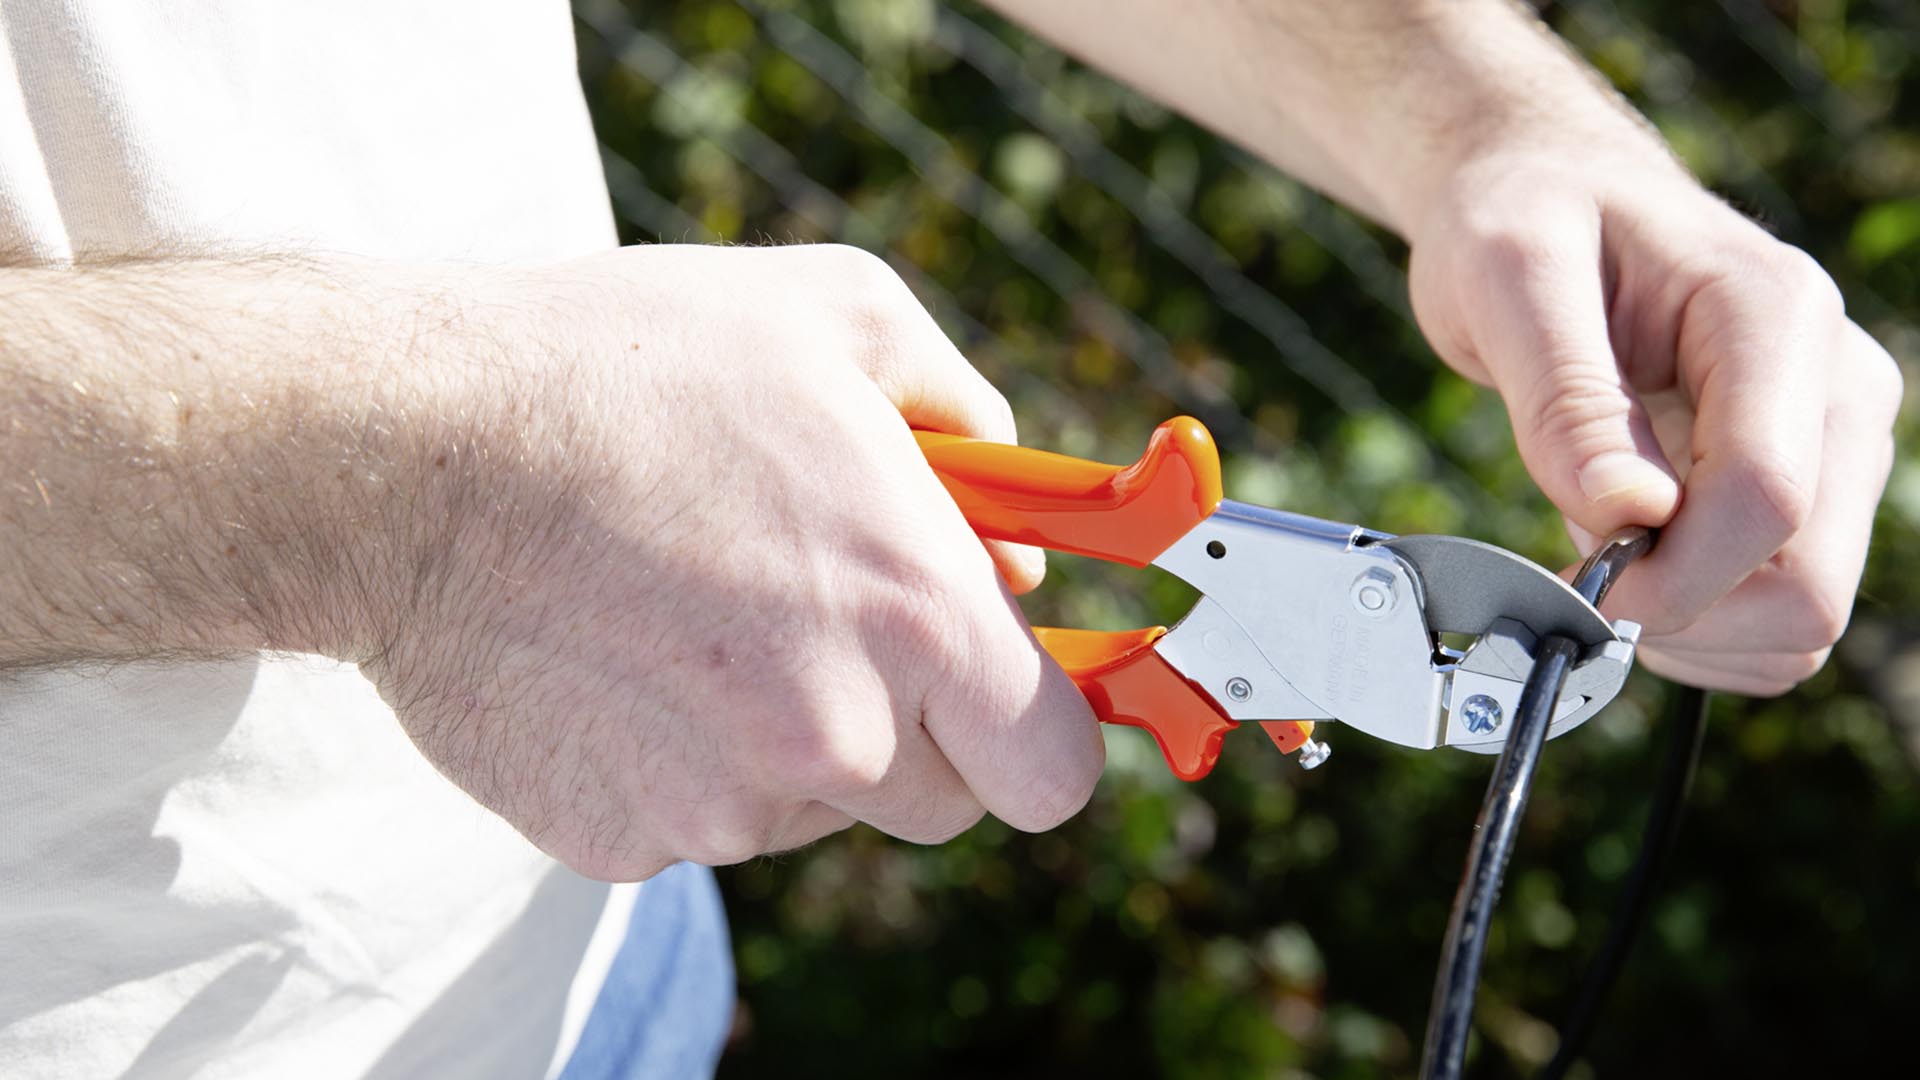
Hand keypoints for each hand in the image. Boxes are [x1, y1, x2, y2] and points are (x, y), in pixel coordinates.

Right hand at [367, 244, 1101, 879]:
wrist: (402, 452)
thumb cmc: (630, 365)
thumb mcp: (842, 315)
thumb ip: (970, 416)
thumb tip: (1015, 538)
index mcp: (915, 613)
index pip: (1054, 772)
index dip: (1038, 735)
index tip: (1005, 697)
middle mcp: (834, 733)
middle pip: (942, 804)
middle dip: (915, 729)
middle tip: (835, 626)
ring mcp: (718, 806)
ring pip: (812, 809)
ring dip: (787, 739)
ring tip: (695, 612)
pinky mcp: (617, 841)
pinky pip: (696, 823)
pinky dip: (676, 761)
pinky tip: (618, 655)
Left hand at [1407, 139, 1901, 694]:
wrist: (1549, 193)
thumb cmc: (1527, 217)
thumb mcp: (1510, 278)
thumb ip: (1566, 400)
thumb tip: (1626, 518)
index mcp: (1773, 317)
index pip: (1765, 498)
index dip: (1668, 577)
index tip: (1573, 585)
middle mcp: (1834, 383)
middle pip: (1808, 584)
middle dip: (1683, 613)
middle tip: (1578, 573)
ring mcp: (1834, 440)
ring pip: (1803, 616)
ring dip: (1691, 626)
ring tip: (1600, 549)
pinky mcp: (1811, 483)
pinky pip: (1780, 614)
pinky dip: (1701, 624)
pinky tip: (1634, 561)